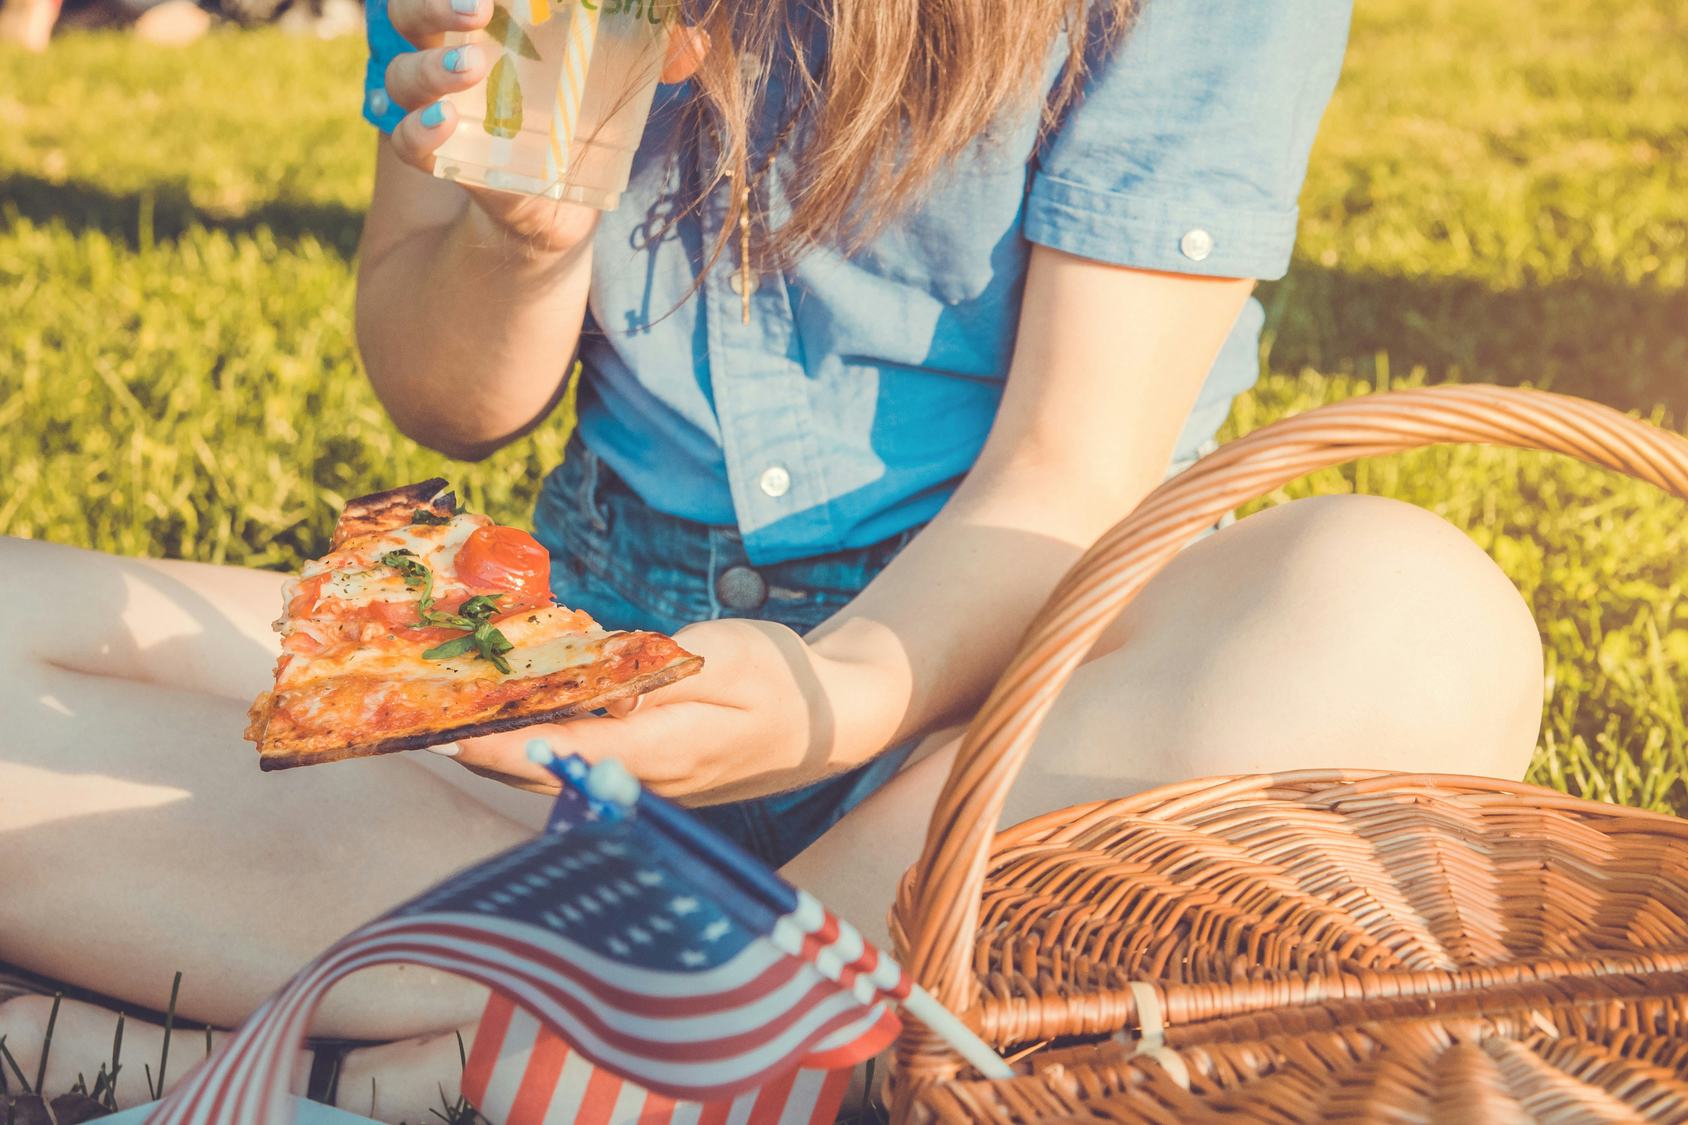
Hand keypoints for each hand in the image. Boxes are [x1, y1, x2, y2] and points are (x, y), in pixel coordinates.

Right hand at [381, 0, 708, 249]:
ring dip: (429, 68)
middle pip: (408, 13)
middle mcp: (446, 55)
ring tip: (470, 68)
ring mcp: (436, 108)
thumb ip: (653, 56)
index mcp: (481, 23)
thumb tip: (695, 44)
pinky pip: (408, 145)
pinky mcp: (440, 163)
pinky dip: (418, 133)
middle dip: (431, 4)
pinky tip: (444, 127)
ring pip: (402, 75)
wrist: (555, 206)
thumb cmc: (577, 121)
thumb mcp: (615, 83)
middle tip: (478, 8)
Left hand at [450, 618, 884, 803]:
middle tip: (418, 721)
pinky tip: (515, 720)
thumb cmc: (784, 678)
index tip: (443, 734)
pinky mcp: (652, 780)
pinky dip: (537, 746)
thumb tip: (595, 685)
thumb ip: (661, 671)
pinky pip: (580, 768)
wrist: (834, 720)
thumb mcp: (729, 656)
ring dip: (501, 750)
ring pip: (557, 776)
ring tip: (447, 719)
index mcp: (665, 750)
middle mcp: (648, 782)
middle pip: (544, 773)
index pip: (563, 752)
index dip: (497, 744)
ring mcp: (649, 788)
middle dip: (480, 749)